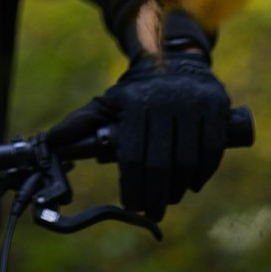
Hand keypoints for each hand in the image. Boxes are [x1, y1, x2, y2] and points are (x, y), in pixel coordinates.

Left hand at [52, 54, 230, 221]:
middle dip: (154, 195)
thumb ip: (82, 121)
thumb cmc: (136, 92)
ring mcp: (193, 103)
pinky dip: (203, 173)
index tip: (130, 204)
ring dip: (178, 189)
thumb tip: (52, 140)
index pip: (133, 155)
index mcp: (134, 102)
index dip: (133, 186)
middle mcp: (165, 101)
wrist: (172, 59)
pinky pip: (212, 149)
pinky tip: (192, 185)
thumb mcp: (108, 102)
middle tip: (151, 212)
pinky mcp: (217, 106)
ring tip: (168, 199)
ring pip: (188, 160)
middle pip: (161, 163)